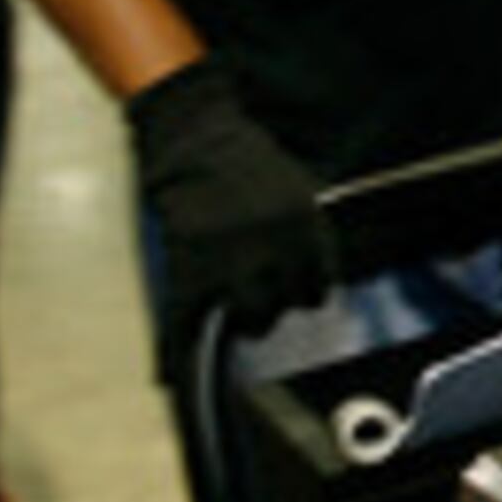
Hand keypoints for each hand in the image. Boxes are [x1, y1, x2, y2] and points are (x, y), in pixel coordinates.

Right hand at [126, 55, 338, 346]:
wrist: (196, 136)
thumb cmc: (249, 160)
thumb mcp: (297, 189)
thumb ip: (306, 234)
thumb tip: (312, 282)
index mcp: (303, 226)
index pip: (320, 286)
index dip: (308, 292)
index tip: (298, 293)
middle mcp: (272, 247)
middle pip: (284, 307)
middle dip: (275, 307)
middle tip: (263, 300)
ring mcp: (229, 258)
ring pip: (249, 317)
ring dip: (245, 319)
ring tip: (236, 311)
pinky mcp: (189, 264)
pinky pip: (190, 318)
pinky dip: (184, 345)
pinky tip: (181, 365)